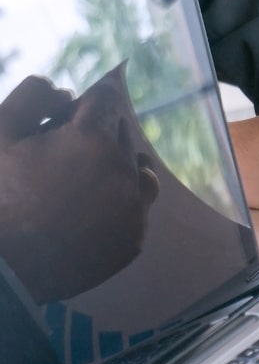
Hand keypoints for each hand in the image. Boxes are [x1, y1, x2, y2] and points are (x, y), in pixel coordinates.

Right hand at [0, 70, 158, 303]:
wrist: (2, 270)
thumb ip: (33, 96)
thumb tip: (66, 92)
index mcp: (93, 139)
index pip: (107, 100)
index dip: (81, 108)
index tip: (62, 123)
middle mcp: (124, 171)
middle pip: (123, 134)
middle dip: (98, 137)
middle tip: (60, 158)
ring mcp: (134, 207)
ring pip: (140, 171)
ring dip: (118, 168)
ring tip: (81, 183)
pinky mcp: (135, 238)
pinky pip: (137, 208)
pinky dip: (119, 204)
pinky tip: (86, 214)